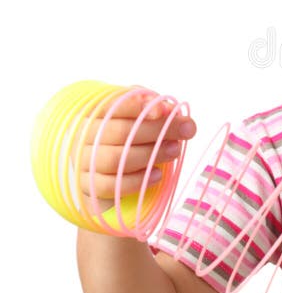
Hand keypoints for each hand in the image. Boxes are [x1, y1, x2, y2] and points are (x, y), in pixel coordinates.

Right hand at [76, 91, 196, 213]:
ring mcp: (84, 162)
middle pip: (120, 132)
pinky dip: (137, 181)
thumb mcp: (140, 115)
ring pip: (116, 160)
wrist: (107, 169)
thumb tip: (170, 109)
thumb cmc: (129, 135)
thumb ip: (153, 108)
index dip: (137, 106)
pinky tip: (158, 174)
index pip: (113, 105)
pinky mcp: (89, 186)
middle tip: (187, 130)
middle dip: (157, 130)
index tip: (164, 110)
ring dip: (151, 155)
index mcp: (95, 112)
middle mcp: (84, 135)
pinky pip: (111, 187)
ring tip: (175, 150)